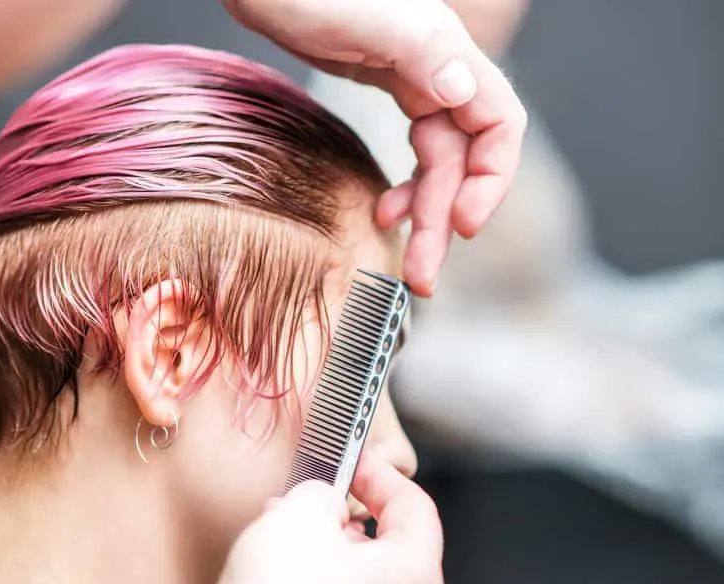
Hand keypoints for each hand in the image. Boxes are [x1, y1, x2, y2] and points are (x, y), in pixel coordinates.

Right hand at [198, 445, 444, 583]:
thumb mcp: (297, 515)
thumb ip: (320, 491)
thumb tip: (322, 499)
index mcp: (414, 577)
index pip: (415, 505)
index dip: (380, 473)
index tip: (354, 461)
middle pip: (390, 545)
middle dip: (346, 515)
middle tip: (310, 500)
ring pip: (363, 581)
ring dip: (327, 552)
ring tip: (281, 540)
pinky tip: (280, 582)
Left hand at [224, 0, 527, 296]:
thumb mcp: (363, 21)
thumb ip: (421, 51)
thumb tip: (463, 90)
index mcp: (447, 55)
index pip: (500, 126)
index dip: (491, 181)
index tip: (462, 226)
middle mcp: (441, 71)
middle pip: (464, 160)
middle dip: (447, 220)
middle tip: (424, 278)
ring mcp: (418, 82)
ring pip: (439, 163)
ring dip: (428, 215)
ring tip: (406, 261)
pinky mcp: (390, 90)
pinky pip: (416, 151)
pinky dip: (407, 186)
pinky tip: (384, 213)